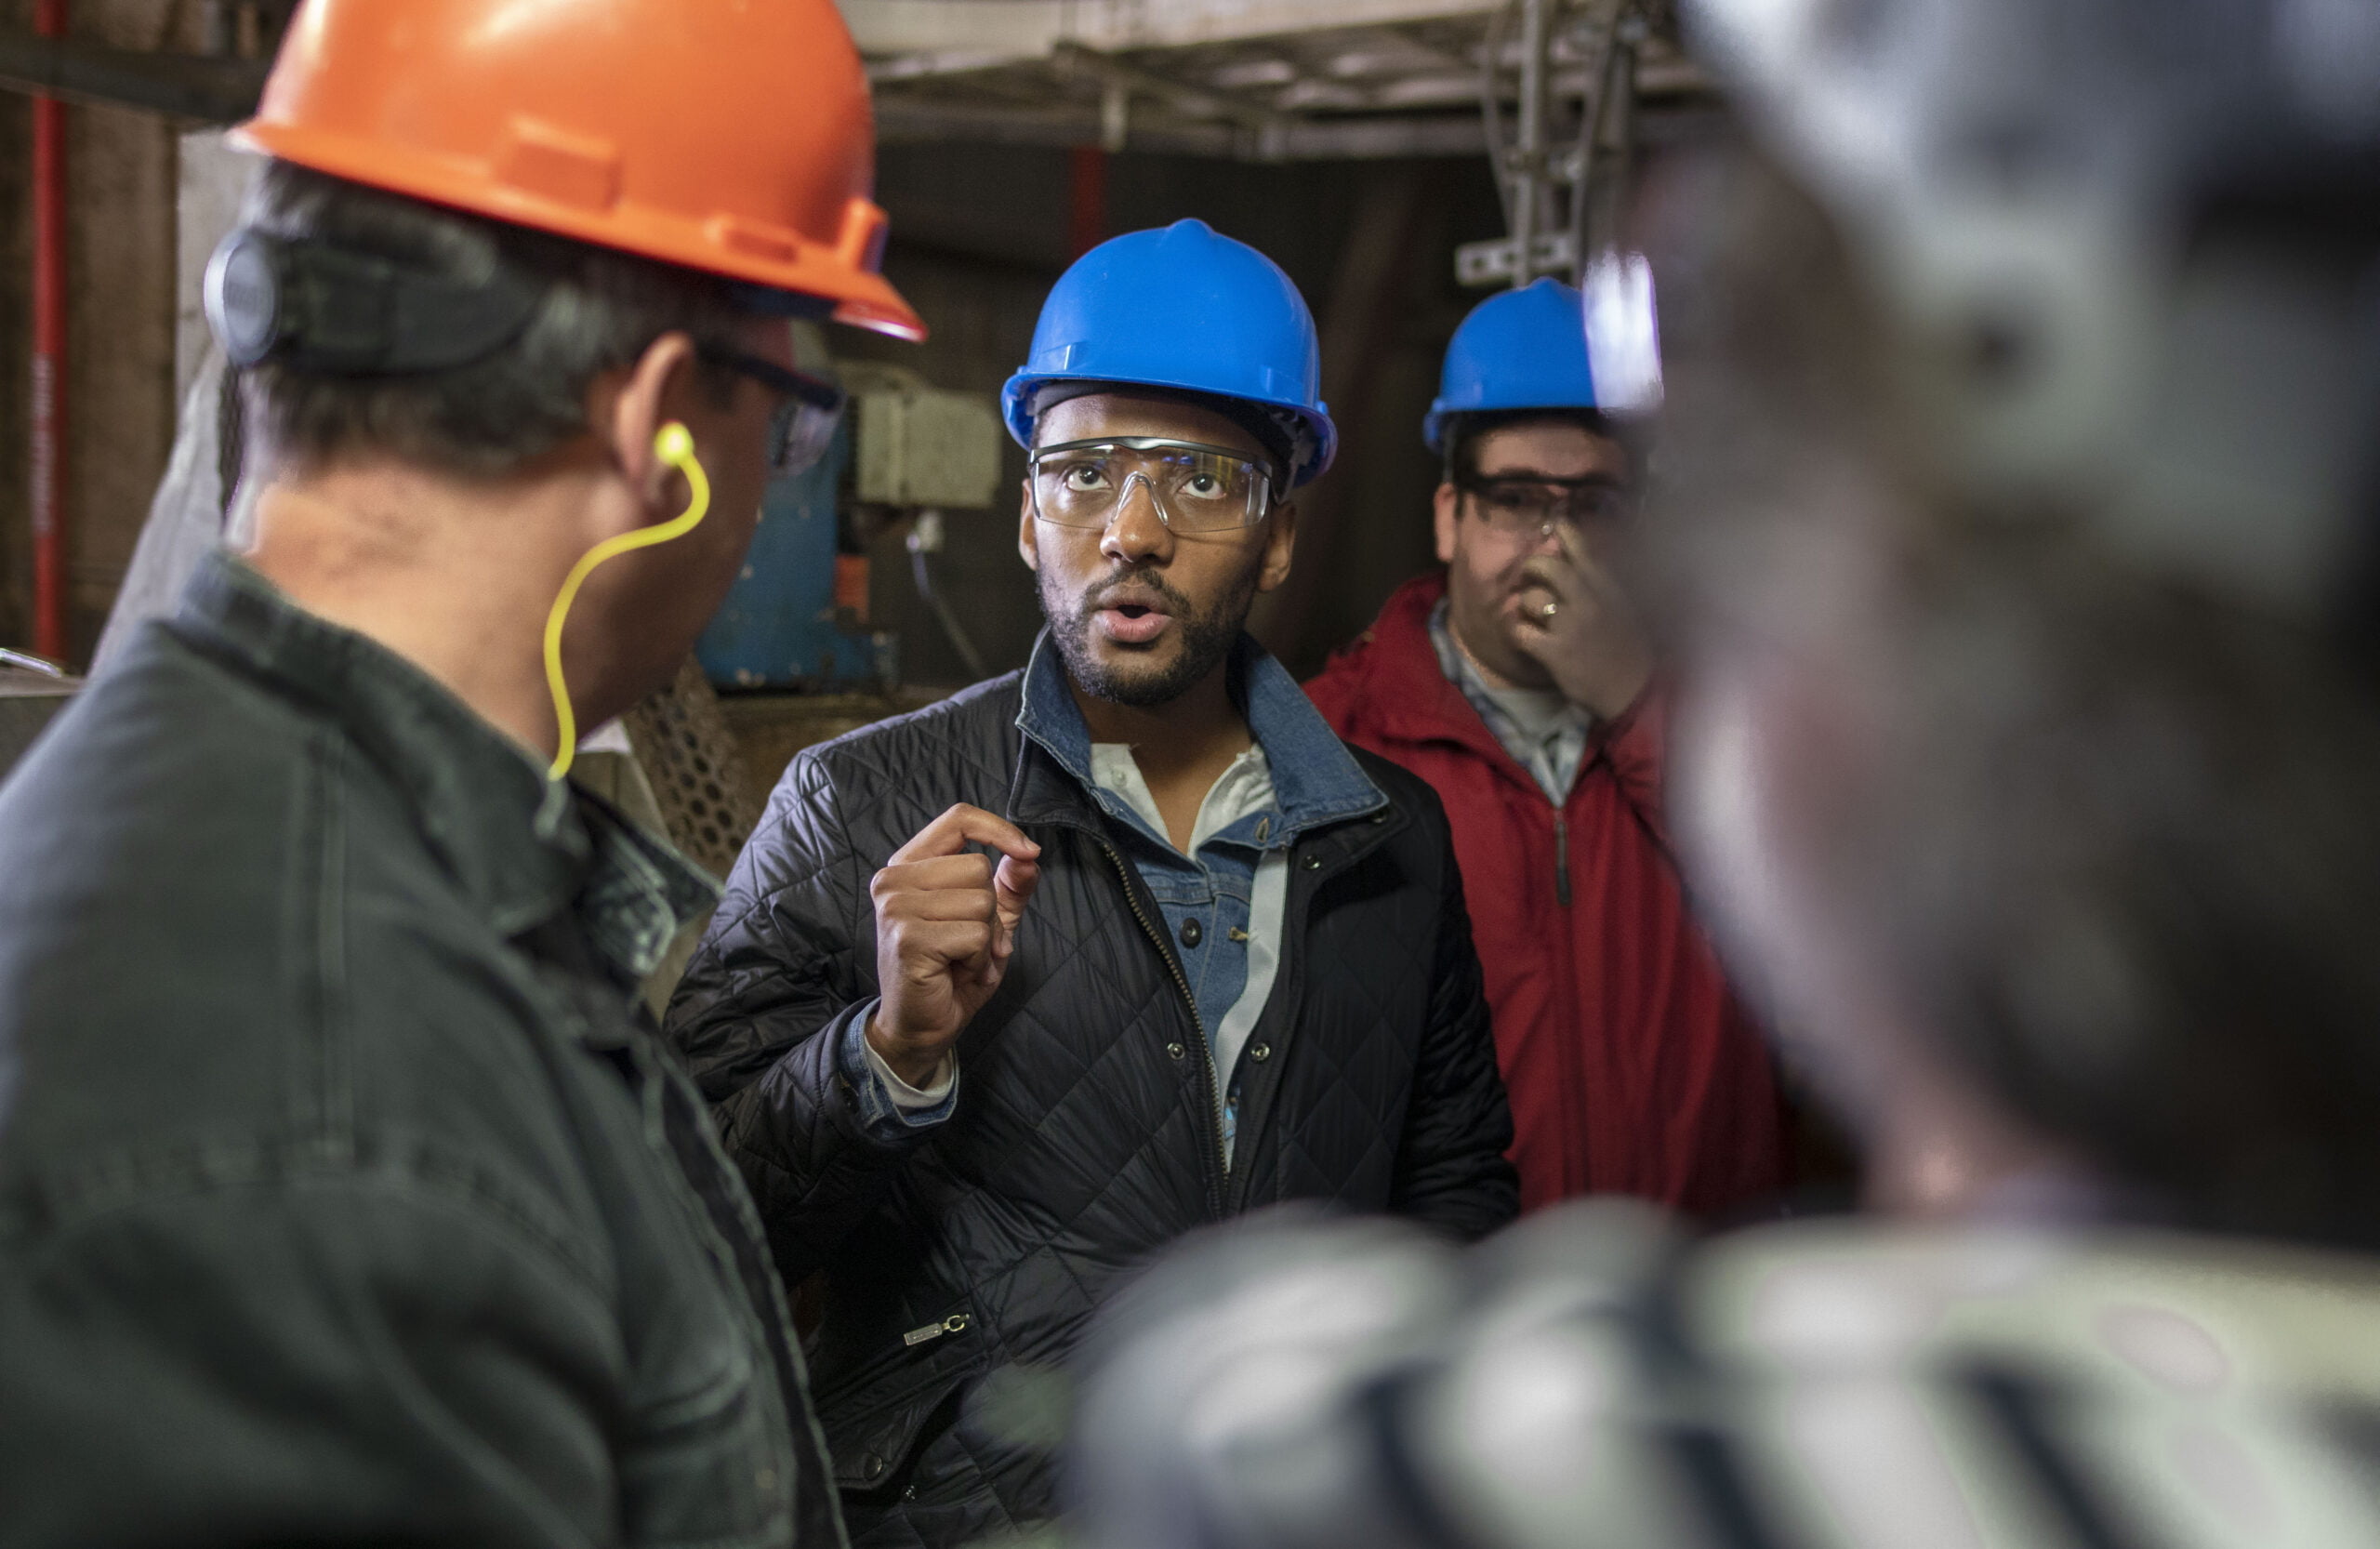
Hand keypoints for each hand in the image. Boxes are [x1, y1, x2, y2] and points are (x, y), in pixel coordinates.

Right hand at [867, 804, 1041, 1087]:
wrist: (920, 1026)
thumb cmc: (951, 971)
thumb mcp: (989, 921)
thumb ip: (1011, 885)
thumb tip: (1029, 855)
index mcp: (909, 864)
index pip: (958, 819)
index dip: (1000, 830)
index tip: (1029, 853)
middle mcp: (893, 879)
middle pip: (978, 867)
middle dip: (990, 911)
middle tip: (967, 943)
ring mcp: (896, 907)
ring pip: (980, 900)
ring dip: (985, 939)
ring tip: (960, 958)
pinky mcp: (907, 937)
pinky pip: (975, 934)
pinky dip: (978, 959)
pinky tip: (955, 972)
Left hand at [1512, 522, 1654, 720]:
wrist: (1638, 692)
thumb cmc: (1633, 651)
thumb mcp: (1627, 608)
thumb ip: (1605, 586)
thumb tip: (1581, 565)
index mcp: (1608, 587)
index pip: (1582, 549)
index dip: (1564, 533)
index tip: (1554, 527)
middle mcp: (1589, 599)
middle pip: (1547, 567)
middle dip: (1531, 568)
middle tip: (1528, 577)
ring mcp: (1570, 625)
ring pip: (1530, 599)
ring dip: (1524, 607)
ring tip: (1530, 617)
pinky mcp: (1554, 651)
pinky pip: (1520, 632)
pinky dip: (1515, 633)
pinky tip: (1522, 638)